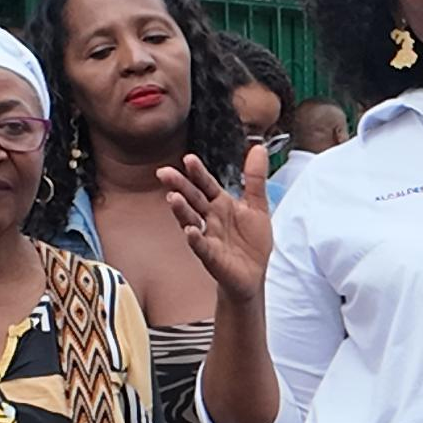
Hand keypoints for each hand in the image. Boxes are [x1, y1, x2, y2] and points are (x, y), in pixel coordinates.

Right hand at [159, 148, 275, 303]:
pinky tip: (189, 231)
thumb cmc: (251, 241)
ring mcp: (209, 237)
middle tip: (164, 173)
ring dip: (181, 210)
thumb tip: (258, 147)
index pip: (206, 185)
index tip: (188, 159)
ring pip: (191, 221)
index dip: (198, 173)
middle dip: (179, 186)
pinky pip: (201, 247)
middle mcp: (210, 218)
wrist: (254, 275)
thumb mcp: (257, 205)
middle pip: (193, 199)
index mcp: (220, 204)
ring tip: (172, 197)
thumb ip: (255, 178)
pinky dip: (195, 239)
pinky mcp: (212, 257)